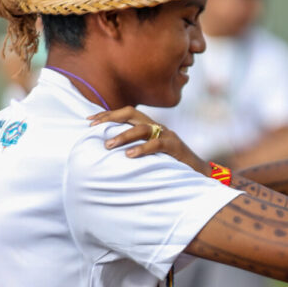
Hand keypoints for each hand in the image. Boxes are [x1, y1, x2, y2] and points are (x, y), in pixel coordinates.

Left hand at [90, 107, 211, 176]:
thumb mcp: (148, 154)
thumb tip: (107, 152)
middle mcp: (156, 126)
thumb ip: (133, 148)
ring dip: (122, 136)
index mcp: (149, 126)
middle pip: (130, 113)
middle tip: (93, 128)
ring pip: (141, 128)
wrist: (198, 173)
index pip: (125, 114)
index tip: (89, 121)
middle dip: (110, 118)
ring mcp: (167, 135)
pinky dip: (142, 149)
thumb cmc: (170, 165)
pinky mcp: (175, 146)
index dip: (107, 115)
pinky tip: (130, 156)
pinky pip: (156, 144)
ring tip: (108, 146)